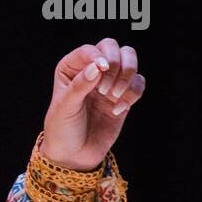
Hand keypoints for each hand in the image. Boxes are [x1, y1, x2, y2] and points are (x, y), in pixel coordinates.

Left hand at [40, 38, 146, 169]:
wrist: (74, 154)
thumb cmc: (62, 128)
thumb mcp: (65, 107)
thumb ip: (80, 85)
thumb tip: (98, 66)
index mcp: (71, 68)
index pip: (90, 50)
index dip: (99, 56)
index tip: (103, 70)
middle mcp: (91, 71)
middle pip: (113, 47)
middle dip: (116, 63)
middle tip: (106, 89)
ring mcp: (109, 82)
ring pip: (130, 60)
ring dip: (127, 76)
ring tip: (112, 97)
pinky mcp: (123, 96)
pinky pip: (139, 83)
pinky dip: (133, 93)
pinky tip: (118, 109)